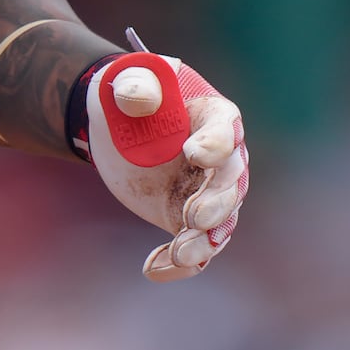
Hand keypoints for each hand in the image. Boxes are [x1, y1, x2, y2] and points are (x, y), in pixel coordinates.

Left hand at [85, 49, 248, 280]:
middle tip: (194, 215)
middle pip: (231, 184)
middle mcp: (221, 160)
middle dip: (216, 203)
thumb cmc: (131, 94)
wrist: (117, 125)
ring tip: (177, 253)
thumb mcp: (129, 81)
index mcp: (213, 117)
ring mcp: (206, 192)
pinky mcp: (186, 218)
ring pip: (219, 224)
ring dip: (202, 242)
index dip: (214, 143)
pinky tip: (153, 269)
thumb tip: (136, 96)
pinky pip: (196, 248)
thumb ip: (135, 86)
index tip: (193, 152)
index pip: (224, 131)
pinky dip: (180, 264)